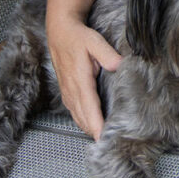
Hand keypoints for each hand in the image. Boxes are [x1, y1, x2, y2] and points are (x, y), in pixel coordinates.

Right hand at [47, 18, 121, 140]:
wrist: (59, 32)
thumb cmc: (77, 37)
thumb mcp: (94, 41)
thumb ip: (107, 54)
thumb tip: (119, 65)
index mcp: (80, 80)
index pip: (89, 109)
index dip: (97, 126)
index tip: (104, 140)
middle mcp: (71, 91)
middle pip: (84, 119)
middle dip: (96, 133)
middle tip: (112, 145)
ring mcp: (67, 93)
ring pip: (79, 119)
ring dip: (90, 129)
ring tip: (105, 140)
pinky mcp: (66, 93)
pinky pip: (75, 113)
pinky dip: (84, 122)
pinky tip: (93, 126)